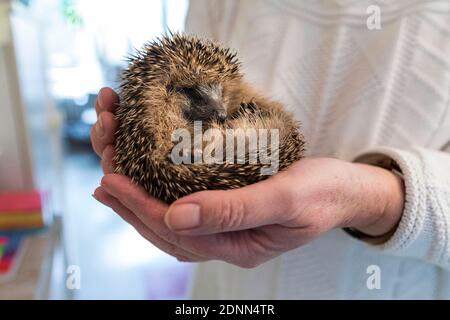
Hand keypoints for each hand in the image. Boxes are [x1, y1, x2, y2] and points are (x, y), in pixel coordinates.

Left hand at [91, 87, 404, 267]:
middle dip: (129, 203)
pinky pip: (186, 209)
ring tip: (110, 179)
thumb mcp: (287, 198)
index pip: (177, 232)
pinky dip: (160, 195)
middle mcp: (227, 243)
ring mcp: (228, 229)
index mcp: (239, 246)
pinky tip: (146, 180)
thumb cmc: (325, 192)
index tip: (111, 178)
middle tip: (103, 175)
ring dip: (138, 200)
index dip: (140, 206)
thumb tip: (175, 216)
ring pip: (171, 222)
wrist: (350, 191)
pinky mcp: (231, 209)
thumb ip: (235, 210)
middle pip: (166, 230)